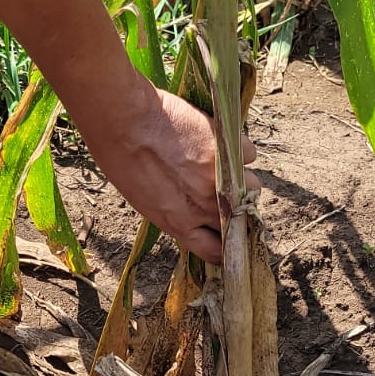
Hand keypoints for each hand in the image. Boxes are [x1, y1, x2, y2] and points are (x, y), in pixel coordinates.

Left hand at [78, 86, 259, 264]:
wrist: (125, 123)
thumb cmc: (122, 159)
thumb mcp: (146, 199)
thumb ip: (176, 211)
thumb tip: (194, 210)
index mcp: (180, 225)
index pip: (216, 252)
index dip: (225, 243)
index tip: (228, 233)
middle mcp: (204, 209)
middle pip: (240, 221)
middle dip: (237, 209)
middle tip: (229, 191)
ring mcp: (219, 181)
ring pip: (253, 188)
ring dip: (242, 178)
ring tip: (225, 163)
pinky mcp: (227, 152)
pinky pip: (248, 154)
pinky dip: (238, 148)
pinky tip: (219, 139)